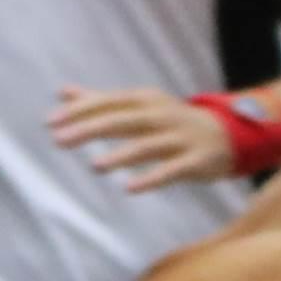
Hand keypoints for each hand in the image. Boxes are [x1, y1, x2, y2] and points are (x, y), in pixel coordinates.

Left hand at [50, 86, 239, 193]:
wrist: (229, 134)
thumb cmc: (174, 122)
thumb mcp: (140, 105)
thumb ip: (101, 100)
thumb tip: (62, 93)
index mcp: (145, 100)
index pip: (108, 102)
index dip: (79, 111)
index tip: (50, 122)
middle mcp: (161, 115)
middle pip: (122, 121)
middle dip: (90, 129)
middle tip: (59, 140)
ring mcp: (180, 139)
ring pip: (146, 146)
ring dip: (120, 156)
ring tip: (94, 167)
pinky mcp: (196, 162)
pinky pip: (171, 171)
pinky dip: (151, 179)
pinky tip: (129, 188)